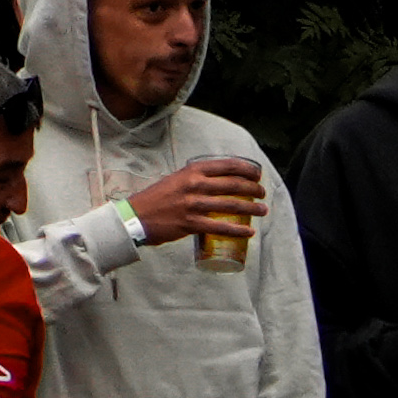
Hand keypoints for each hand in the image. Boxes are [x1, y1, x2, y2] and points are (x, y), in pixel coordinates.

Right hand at [120, 157, 264, 247]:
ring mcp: (193, 205)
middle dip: (253, 189)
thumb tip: (218, 182)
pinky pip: (220, 227)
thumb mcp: (176, 179)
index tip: (258, 174)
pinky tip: (249, 232)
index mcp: (192, 171)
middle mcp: (194, 185)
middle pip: (233, 185)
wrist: (135, 216)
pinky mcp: (191, 224)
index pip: (226, 166)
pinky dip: (237, 230)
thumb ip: (196, 179)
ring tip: (263, 211)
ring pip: (231, 205)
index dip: (247, 169)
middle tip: (262, 194)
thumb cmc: (157, 198)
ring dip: (251, 209)